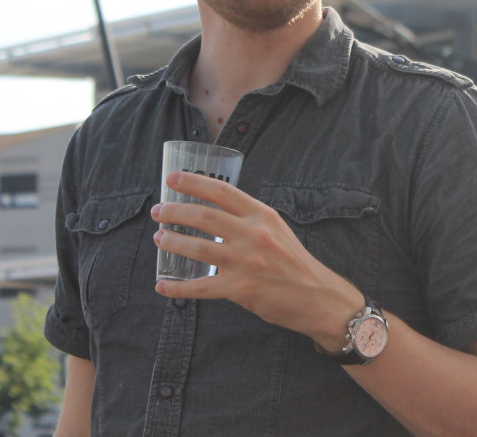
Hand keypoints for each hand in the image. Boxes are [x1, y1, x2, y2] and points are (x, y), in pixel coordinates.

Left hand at [151, 171, 362, 349]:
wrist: (317, 296)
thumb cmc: (293, 261)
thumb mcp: (276, 229)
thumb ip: (249, 219)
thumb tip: (214, 210)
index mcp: (262, 215)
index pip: (222, 191)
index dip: (194, 182)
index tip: (172, 178)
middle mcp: (253, 234)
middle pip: (205, 216)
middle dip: (175, 211)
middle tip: (159, 212)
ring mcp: (246, 262)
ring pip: (199, 248)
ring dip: (173, 242)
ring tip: (159, 239)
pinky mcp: (241, 289)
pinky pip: (202, 287)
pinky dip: (179, 288)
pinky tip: (163, 286)